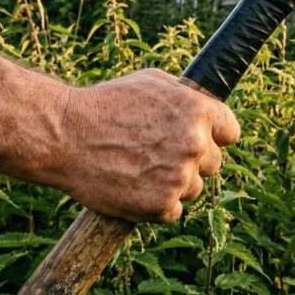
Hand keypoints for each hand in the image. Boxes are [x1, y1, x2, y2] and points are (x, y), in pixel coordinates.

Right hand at [48, 69, 239, 222]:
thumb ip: (186, 97)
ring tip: (139, 170)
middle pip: (214, 164)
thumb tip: (208, 108)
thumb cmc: (105, 104)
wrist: (64, 135)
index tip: (200, 141)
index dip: (214, 136)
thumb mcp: (151, 83)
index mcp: (199, 112)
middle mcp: (195, 144)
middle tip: (158, 156)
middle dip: (191, 161)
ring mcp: (179, 177)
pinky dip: (155, 205)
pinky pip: (172, 211)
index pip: (230, 132)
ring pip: (193, 188)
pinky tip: (133, 188)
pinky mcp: (160, 205)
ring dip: (173, 184)